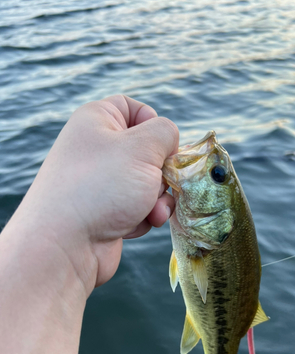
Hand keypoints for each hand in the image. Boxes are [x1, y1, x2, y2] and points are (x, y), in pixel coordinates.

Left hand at [14, 95, 178, 292]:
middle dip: (161, 172)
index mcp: (98, 121)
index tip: (163, 144)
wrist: (66, 245)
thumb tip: (169, 142)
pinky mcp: (107, 211)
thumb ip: (165, 133)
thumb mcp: (142, 148)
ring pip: (148, 183)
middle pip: (147, 152)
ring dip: (157, 199)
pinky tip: (133, 226)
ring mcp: (102, 183)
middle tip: (158, 184)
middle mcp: (98, 150)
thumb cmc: (103, 186)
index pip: (133, 109)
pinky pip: (138, 207)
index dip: (154, 124)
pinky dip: (143, 216)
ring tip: (150, 212)